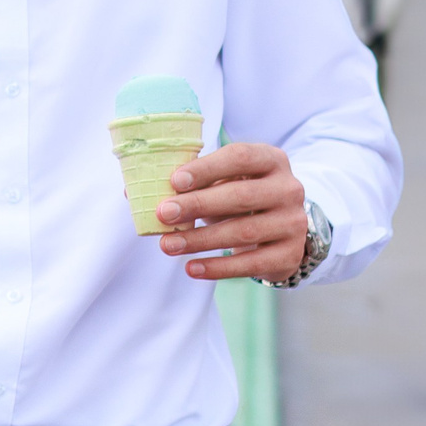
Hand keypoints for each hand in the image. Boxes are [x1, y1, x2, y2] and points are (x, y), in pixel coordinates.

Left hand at [155, 142, 309, 281]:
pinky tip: (192, 268)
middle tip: (163, 214)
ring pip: (244, 232)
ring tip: (167, 245)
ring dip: (200, 239)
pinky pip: (252, 263)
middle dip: (198, 205)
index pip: (240, 157)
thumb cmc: (239, 197)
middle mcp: (289, 188)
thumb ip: (188, 182)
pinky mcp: (290, 254)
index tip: (174, 181)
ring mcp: (293, 223)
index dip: (207, 168)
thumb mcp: (222, 181)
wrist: (281, 229)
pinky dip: (219, 267)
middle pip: (241, 196)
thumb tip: (132, 192)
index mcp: (271, 160)